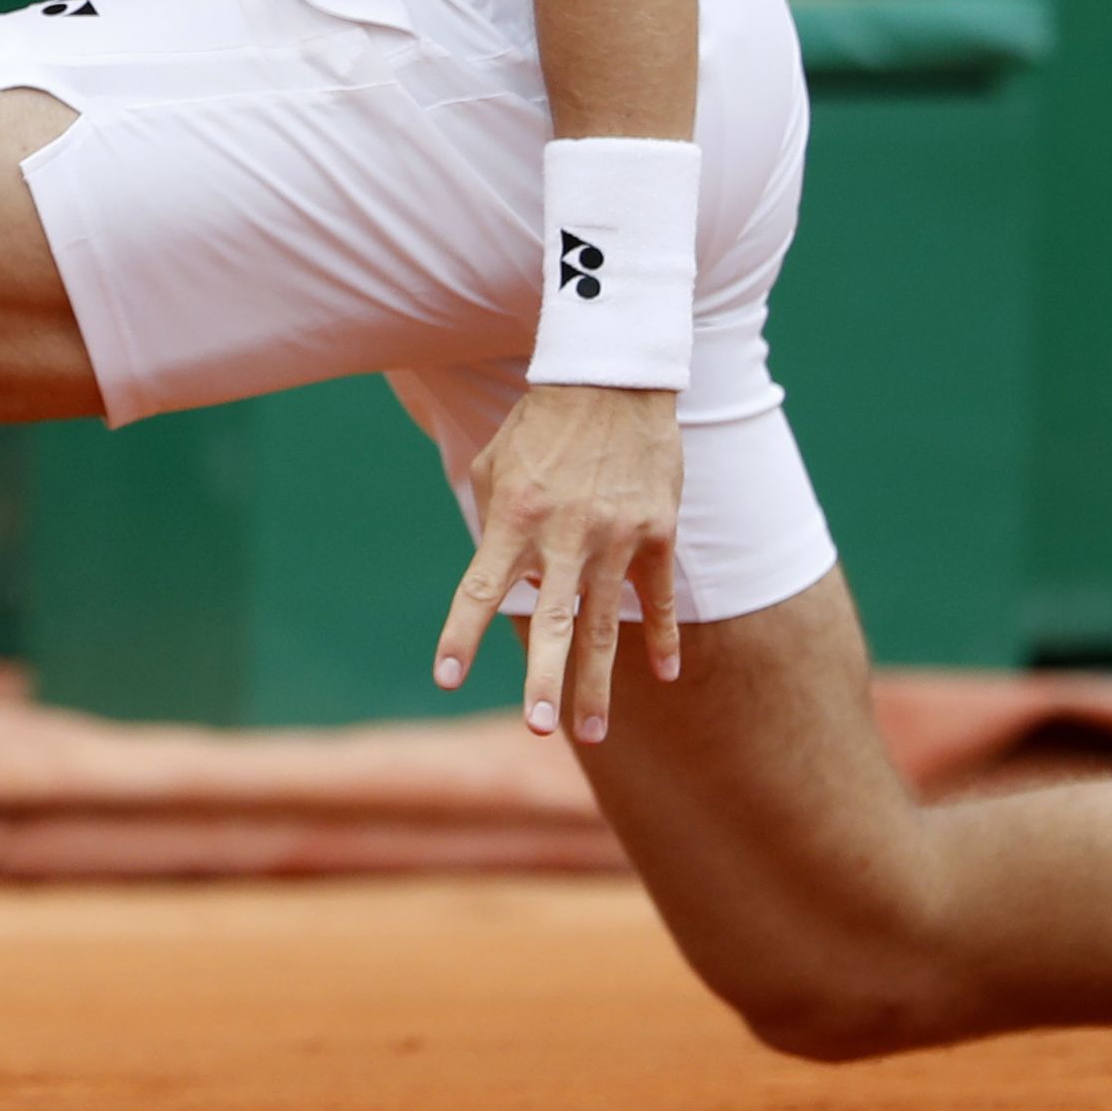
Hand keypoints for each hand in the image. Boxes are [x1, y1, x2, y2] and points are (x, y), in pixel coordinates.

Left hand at [430, 386, 682, 741]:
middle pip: (550, 622)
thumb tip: (500, 580)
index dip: (461, 636)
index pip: (478, 589)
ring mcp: (615, 538)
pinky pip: (659, 597)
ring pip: (605, 625)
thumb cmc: (542, 423)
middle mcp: (563, 535)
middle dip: (543, 680)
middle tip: (535, 729)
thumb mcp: (495, 463)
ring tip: (592, 733)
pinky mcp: (657, 533)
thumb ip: (489, 522)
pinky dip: (662, 638)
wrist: (614, 377)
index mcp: (514, 517)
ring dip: (598, 684)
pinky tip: (665, 676)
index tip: (447, 679)